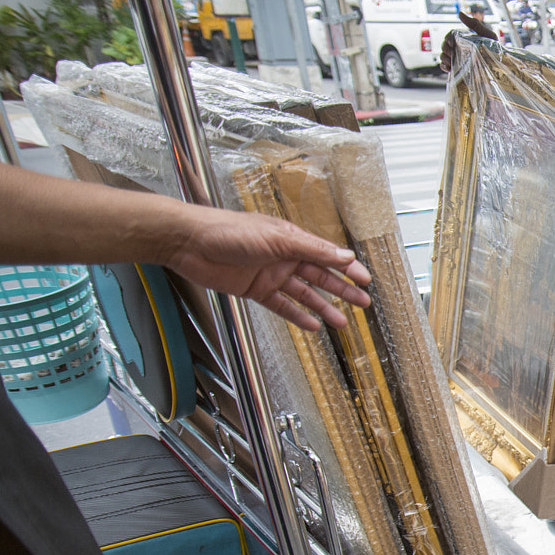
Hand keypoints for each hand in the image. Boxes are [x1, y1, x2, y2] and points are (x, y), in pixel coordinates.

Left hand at [165, 206, 371, 331]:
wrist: (190, 243)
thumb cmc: (227, 230)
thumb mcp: (277, 239)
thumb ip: (311, 249)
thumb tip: (343, 255)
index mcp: (292, 240)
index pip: (327, 255)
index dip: (347, 267)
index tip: (365, 279)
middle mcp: (284, 257)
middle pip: (320, 276)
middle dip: (342, 290)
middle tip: (362, 302)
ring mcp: (270, 275)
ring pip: (304, 294)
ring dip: (323, 307)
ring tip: (342, 321)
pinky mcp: (255, 290)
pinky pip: (282, 306)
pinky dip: (297, 316)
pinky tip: (311, 324)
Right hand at [439, 11, 498, 72]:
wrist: (501, 65)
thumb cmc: (495, 49)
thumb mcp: (487, 34)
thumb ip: (474, 24)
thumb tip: (459, 13)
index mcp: (464, 39)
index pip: (449, 36)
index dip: (447, 39)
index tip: (451, 43)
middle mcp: (460, 48)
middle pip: (445, 46)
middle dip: (445, 49)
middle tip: (451, 53)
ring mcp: (458, 59)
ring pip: (443, 56)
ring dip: (444, 58)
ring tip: (451, 62)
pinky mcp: (458, 69)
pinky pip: (445, 67)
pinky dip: (444, 67)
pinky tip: (449, 68)